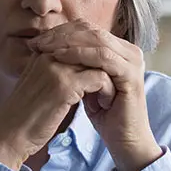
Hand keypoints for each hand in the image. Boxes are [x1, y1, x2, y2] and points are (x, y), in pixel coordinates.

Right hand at [0, 52, 115, 170]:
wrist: (8, 135)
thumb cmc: (24, 115)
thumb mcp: (39, 85)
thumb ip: (55, 71)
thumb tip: (79, 68)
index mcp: (42, 52)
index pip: (77, 36)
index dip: (94, 53)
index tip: (101, 72)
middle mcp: (48, 55)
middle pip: (90, 44)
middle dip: (104, 63)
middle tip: (110, 82)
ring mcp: (56, 68)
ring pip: (98, 60)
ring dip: (109, 78)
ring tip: (108, 96)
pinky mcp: (65, 85)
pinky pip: (100, 78)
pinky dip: (106, 91)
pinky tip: (103, 105)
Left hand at [27, 20, 162, 170]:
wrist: (124, 140)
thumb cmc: (104, 114)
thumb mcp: (86, 82)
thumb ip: (78, 63)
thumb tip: (51, 48)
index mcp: (120, 50)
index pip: (89, 30)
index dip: (62, 32)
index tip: (37, 40)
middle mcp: (130, 51)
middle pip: (92, 31)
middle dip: (62, 35)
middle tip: (38, 42)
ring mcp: (133, 61)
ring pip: (97, 40)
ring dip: (68, 42)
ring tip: (46, 48)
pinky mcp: (131, 74)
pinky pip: (103, 57)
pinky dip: (80, 54)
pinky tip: (60, 57)